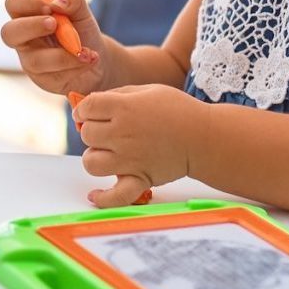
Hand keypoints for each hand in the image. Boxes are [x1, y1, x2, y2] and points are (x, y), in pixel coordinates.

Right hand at [1, 0, 104, 95]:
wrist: (97, 57)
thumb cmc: (82, 30)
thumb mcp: (82, 10)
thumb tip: (58, 3)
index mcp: (28, 15)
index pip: (13, 3)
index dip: (26, 2)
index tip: (49, 7)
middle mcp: (24, 38)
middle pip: (8, 32)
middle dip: (31, 26)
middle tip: (54, 23)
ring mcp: (30, 61)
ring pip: (36, 61)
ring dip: (65, 55)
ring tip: (86, 51)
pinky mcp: (43, 79)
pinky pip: (56, 75)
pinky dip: (76, 65)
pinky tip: (90, 60)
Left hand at [72, 84, 202, 206]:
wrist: (204, 136)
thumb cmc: (177, 110)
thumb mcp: (148, 90)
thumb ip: (118, 95)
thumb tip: (90, 106)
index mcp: (125, 107)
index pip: (87, 108)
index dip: (84, 109)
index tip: (91, 112)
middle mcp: (123, 134)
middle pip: (87, 134)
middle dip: (93, 130)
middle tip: (107, 130)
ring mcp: (130, 159)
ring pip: (91, 163)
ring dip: (95, 157)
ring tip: (107, 153)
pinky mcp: (140, 179)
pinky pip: (115, 196)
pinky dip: (103, 198)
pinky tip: (95, 194)